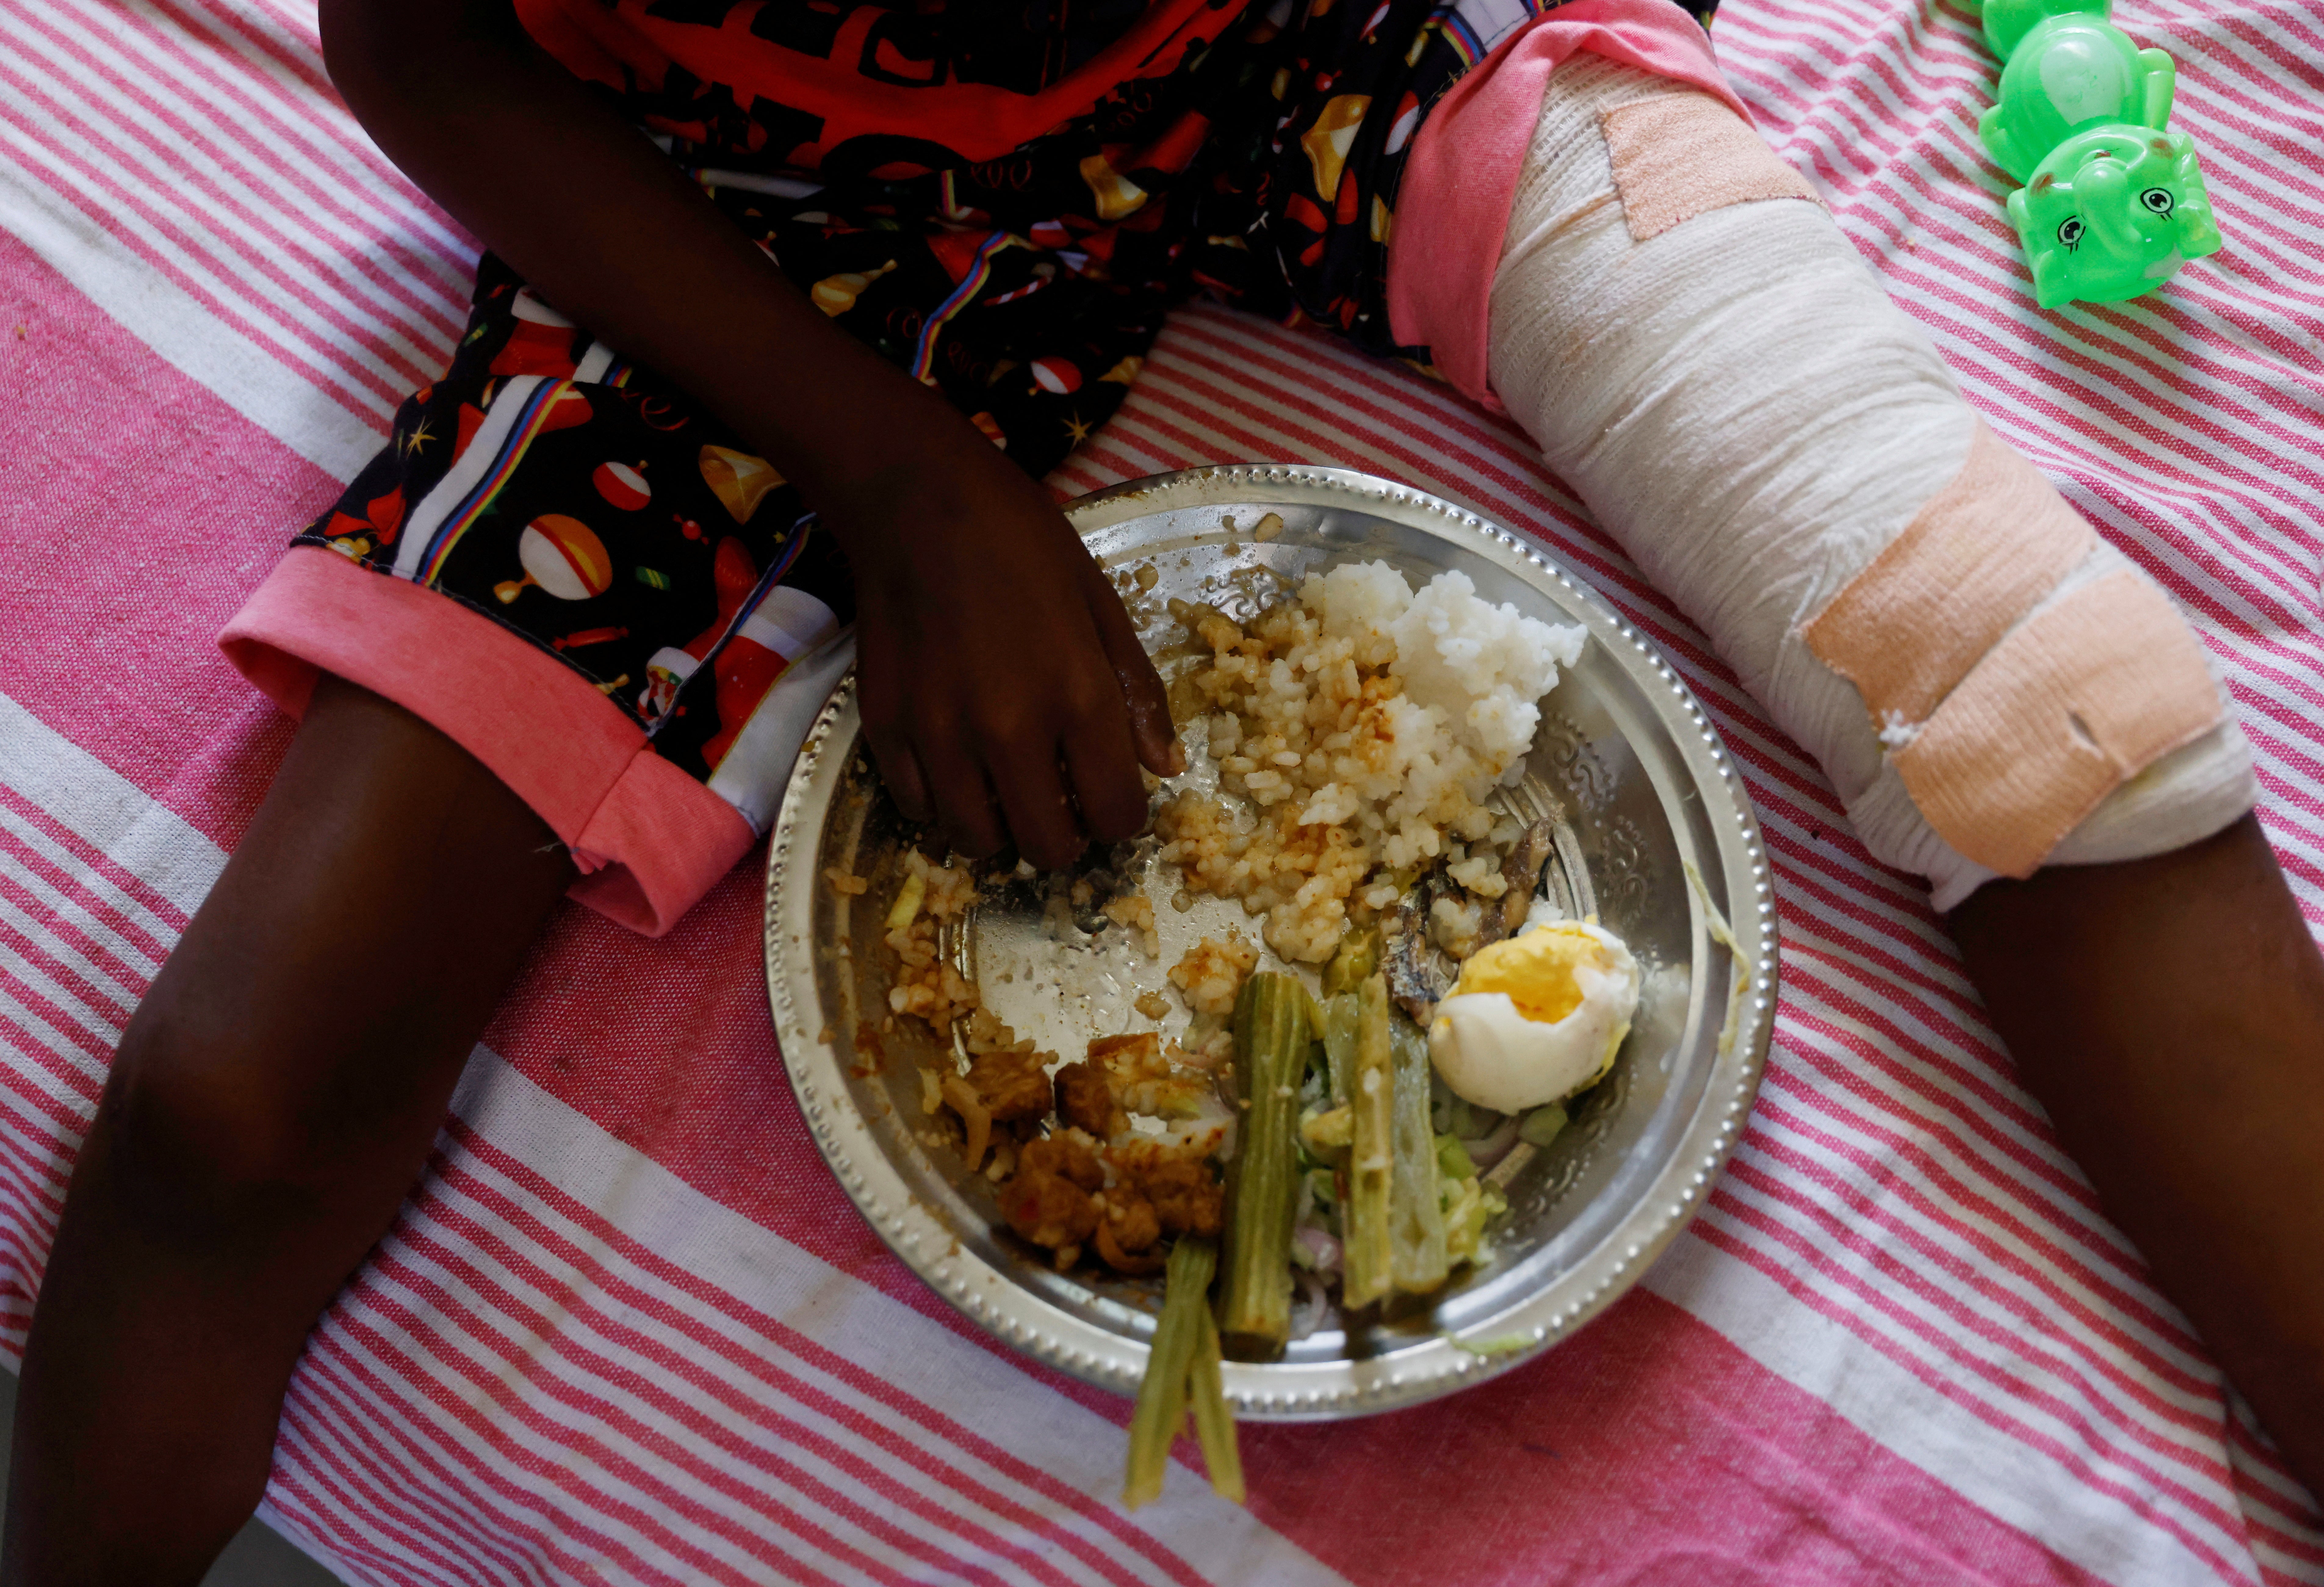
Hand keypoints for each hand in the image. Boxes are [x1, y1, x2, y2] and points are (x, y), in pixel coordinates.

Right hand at [832, 424, 1179, 870]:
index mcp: (1077, 697)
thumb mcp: (1103, 606)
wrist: (919, 502)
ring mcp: (940, 734)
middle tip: (1062, 807)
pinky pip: (918, 808)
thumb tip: (1164, 767)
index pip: (1114, 813)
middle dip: (1065, 839)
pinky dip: (941, 803)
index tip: (1111, 799)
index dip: (1121, 819)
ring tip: (1006, 792)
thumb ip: (1136, 694)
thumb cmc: (1023, 544)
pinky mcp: (886, 728)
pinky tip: (957, 767)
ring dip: (1000, 829)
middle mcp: (1008, 729)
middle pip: (1046, 846)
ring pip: (976, 841)